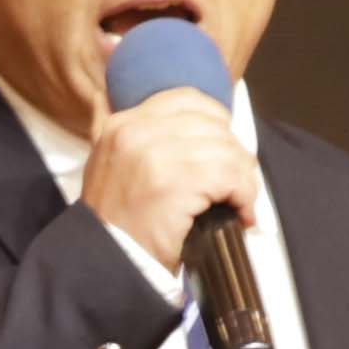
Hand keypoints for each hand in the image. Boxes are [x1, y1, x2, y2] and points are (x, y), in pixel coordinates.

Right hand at [82, 85, 259, 268]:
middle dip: (232, 155)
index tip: (220, 154)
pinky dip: (245, 196)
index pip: (187, 99)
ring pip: (227, 150)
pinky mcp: (175, 183)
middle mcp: (136, 131)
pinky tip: (240, 214)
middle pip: (213, 124)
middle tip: (233, 185)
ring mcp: (155, 155)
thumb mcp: (103, 164)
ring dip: (242, 180)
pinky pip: (231, 176)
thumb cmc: (115, 225)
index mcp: (123, 123)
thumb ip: (109, 123)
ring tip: (238, 202)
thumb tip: (105, 79)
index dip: (215, 124)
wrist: (105, 268)